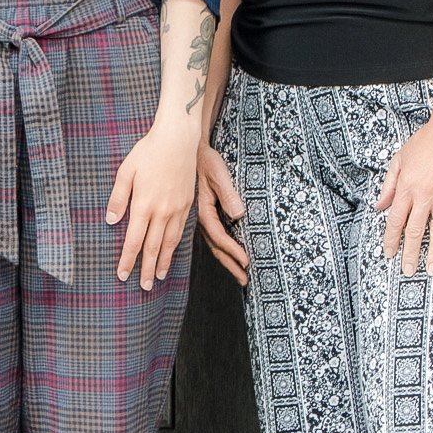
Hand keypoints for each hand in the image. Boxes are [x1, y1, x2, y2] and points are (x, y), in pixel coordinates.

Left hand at [107, 113, 198, 289]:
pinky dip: (176, 246)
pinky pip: (181, 230)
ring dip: (164, 262)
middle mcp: (162, 211)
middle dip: (147, 269)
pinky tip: (172, 252)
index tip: (122, 275)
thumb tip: (111, 221)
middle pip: (153, 247)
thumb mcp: (126, 171)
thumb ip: (118, 198)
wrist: (178, 138)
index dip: (128, 260)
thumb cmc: (148, 151)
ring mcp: (177, 208)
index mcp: (144, 204)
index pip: (134, 240)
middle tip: (144, 287)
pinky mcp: (188, 203)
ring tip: (159, 277)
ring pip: (170, 242)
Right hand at [196, 141, 248, 286]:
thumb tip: (239, 214)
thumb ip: (228, 194)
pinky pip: (210, 237)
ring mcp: (198, 218)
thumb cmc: (205, 160)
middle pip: (215, 247)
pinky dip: (220, 249)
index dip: (233, 251)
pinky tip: (226, 255)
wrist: (186, 151)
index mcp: (202, 211)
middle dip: (230, 265)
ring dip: (225, 260)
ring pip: (212, 245)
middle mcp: (198, 219)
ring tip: (239, 275)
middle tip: (245, 281)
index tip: (246, 263)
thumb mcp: (218, 173)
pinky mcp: (200, 215)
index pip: (220, 237)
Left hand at [377, 119, 432, 276]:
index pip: (395, 221)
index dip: (391, 239)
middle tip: (409, 271)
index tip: (389, 254)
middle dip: (410, 254)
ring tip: (432, 271)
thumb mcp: (399, 159)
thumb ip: (389, 185)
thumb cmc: (424, 141)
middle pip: (415, 231)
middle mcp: (424, 196)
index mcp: (406, 188)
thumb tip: (380, 206)